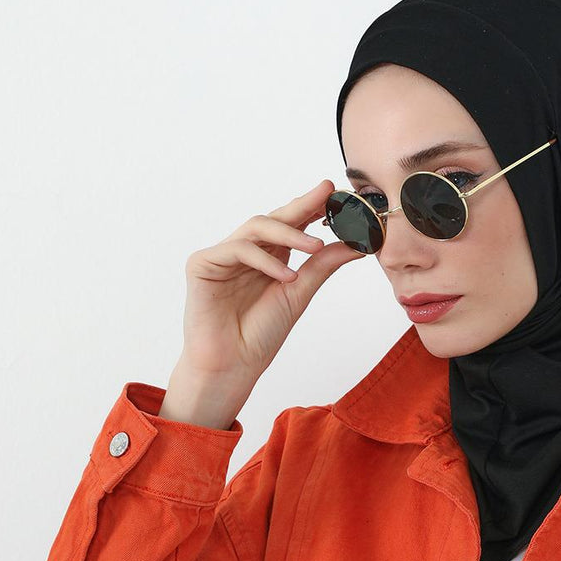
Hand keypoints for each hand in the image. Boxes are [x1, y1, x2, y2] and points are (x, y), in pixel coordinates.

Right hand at [174, 178, 366, 417]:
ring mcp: (222, 255)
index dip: (312, 206)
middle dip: (302, 205)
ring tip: (315, 246)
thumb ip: (323, 266)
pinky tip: (285, 276)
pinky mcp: (202, 264)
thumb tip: (358, 243)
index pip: (290, 223)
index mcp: (268, 256)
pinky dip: (264, 260)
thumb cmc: (260, 335)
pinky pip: (237, 249)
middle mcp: (245, 251)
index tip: (337, 193)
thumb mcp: (299, 294)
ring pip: (256, 227)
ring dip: (288, 233)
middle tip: (327, 194)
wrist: (232, 367)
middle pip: (274, 218)